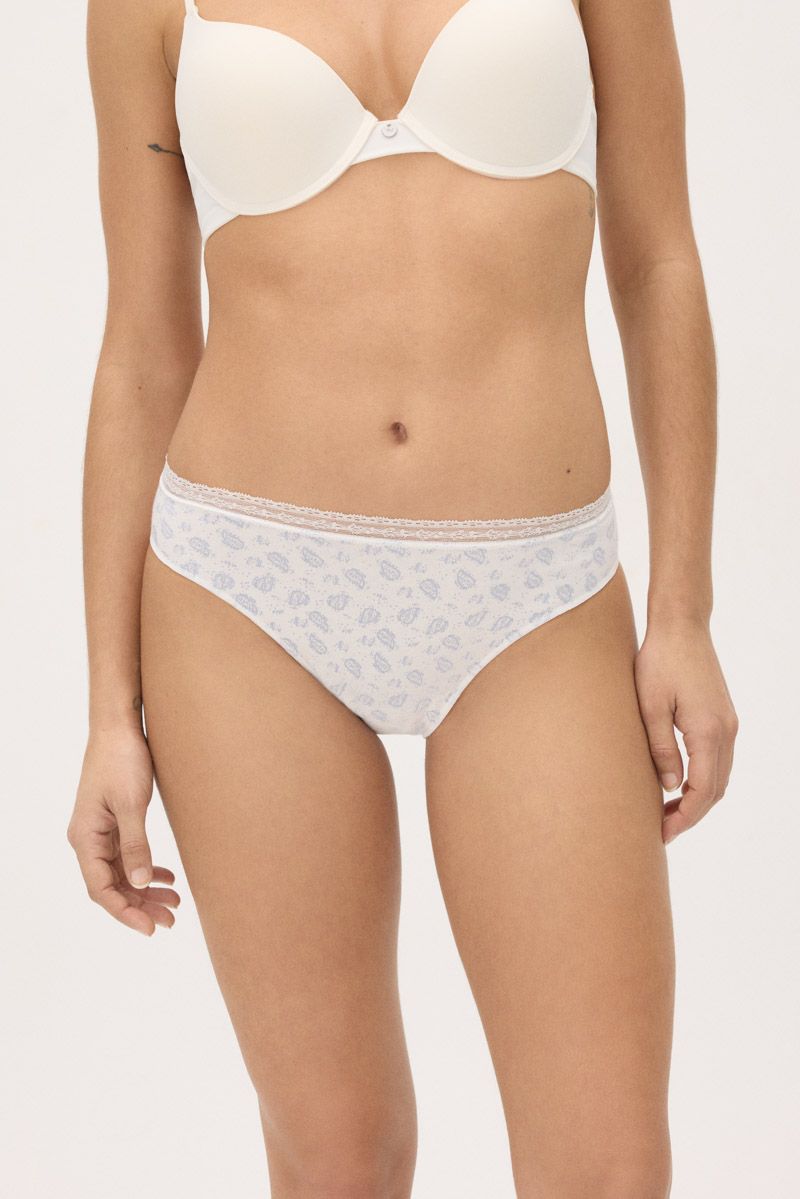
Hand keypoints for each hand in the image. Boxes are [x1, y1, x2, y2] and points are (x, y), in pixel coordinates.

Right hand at [67, 727, 179, 934]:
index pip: (101, 889)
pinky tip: (168, 877)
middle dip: (140, 905)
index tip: (151, 928)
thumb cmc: (122, 760)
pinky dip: (147, 869)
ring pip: (122, 872)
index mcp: (85, 838)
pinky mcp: (115, 821)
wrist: (119, 727)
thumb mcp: (131, 804)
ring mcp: (102, 830)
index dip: (125, 912)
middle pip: (113, 885)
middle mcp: (89, 838)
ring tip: (175, 903)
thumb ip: (136, 845)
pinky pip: (128, 855)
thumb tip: (141, 883)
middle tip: (172, 920)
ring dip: (145, 889)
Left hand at [634, 621, 738, 843]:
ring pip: (720, 776)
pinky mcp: (723, 717)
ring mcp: (728, 724)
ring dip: (698, 798)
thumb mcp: (649, 707)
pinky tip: (679, 783)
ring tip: (667, 812)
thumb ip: (660, 749)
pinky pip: (719, 759)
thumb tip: (669, 786)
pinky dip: (703, 779)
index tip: (662, 833)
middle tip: (662, 830)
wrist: (681, 627)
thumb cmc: (659, 661)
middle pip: (716, 789)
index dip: (684, 817)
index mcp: (709, 732)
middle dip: (691, 814)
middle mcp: (726, 731)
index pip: (703, 790)